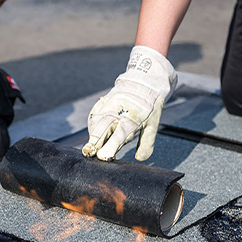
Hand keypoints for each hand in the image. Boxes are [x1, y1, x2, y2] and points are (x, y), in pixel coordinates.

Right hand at [82, 46, 176, 160]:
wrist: (143, 83)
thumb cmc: (149, 107)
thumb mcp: (153, 125)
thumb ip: (146, 143)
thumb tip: (140, 158)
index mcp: (131, 120)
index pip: (118, 138)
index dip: (109, 148)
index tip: (102, 157)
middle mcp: (117, 114)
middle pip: (101, 131)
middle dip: (94, 143)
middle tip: (88, 153)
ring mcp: (108, 107)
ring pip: (95, 123)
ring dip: (92, 136)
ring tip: (90, 147)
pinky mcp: (102, 103)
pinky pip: (94, 116)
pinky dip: (92, 126)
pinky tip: (92, 134)